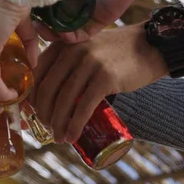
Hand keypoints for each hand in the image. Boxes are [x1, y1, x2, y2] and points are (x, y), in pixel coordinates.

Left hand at [30, 25, 166, 143]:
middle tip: (47, 129)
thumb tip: (48, 97)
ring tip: (59, 138)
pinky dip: (75, 125)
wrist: (151, 46)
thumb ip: (67, 64)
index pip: (37, 74)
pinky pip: (84, 106)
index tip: (33, 114)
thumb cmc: (116, 54)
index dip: (32, 98)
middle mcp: (73, 51)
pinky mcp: (105, 77)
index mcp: (63, 45)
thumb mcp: (86, 50)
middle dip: (44, 114)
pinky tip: (72, 136)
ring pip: (64, 100)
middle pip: (48, 89)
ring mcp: (89, 63)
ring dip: (58, 124)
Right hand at [36, 0, 183, 42]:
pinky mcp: (103, 17)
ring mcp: (89, 7)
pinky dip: (72, 38)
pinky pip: (84, 34)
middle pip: (54, 18)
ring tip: (46, 31)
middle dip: (42, 26)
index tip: (23, 13)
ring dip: (54, 34)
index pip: (45, 1)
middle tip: (34, 27)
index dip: (34, 10)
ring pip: (67, 30)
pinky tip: (62, 33)